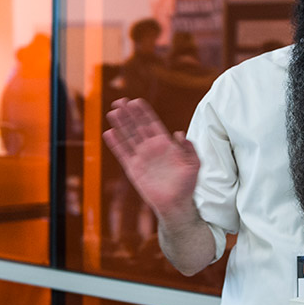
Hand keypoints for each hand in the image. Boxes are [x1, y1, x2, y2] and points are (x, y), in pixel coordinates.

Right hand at [103, 98, 200, 222]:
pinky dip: (116, 144)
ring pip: (128, 137)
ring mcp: (141, 158)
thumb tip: (179, 133)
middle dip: (129, 114)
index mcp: (165, 144)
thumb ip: (189, 148)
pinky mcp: (133, 169)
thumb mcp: (194, 164)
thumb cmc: (187, 184)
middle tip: (120, 101)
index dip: (144, 112)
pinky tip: (109, 133)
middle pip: (137, 127)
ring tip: (113, 112)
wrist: (176, 203)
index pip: (152, 123)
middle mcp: (151, 148)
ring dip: (121, 125)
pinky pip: (122, 154)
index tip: (136, 101)